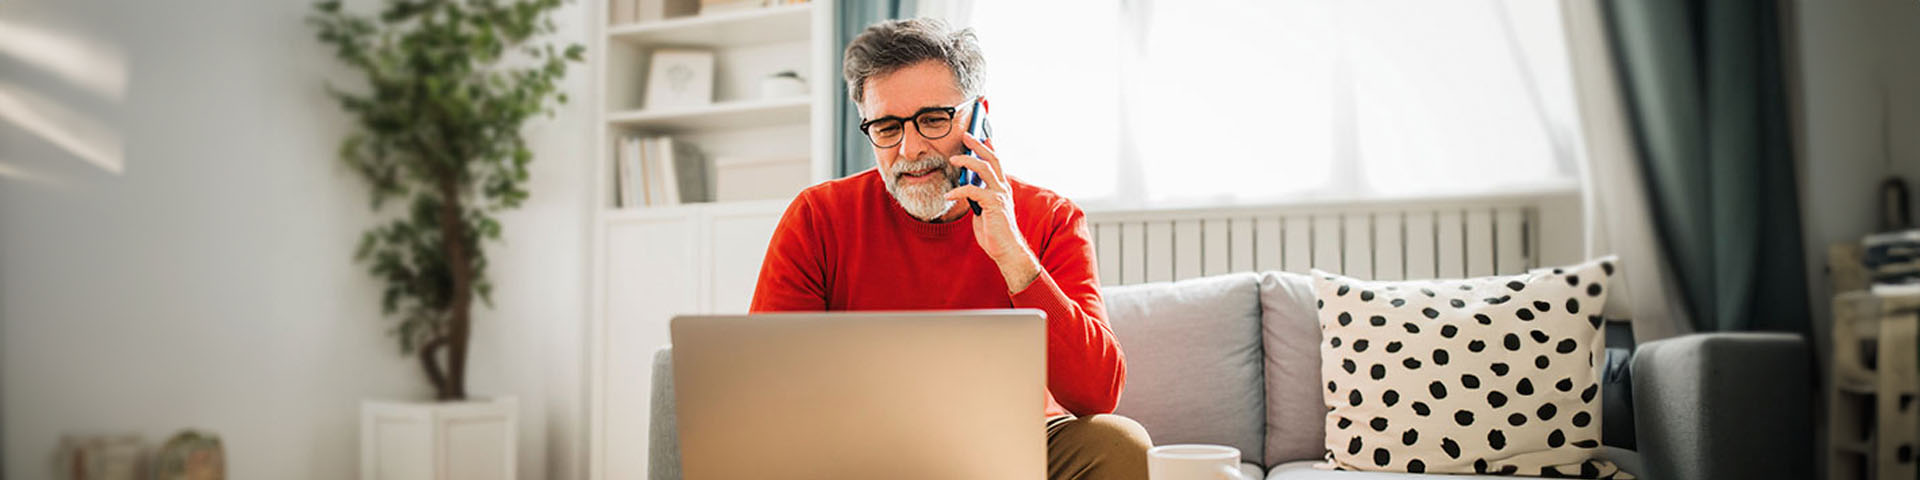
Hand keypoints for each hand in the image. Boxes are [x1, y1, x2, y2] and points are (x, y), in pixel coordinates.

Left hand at [944, 134, 1040, 291]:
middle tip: (965, 135)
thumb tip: (965, 186)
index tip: (980, 135)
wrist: (1005, 249)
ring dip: (967, 161)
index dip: (988, 148)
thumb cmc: (994, 231)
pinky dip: (959, 191)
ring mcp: (1000, 195)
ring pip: (984, 169)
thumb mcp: (982, 209)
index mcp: (1001, 188)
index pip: (996, 162)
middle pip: (992, 159)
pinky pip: (973, 191)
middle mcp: (1003, 188)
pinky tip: (949, 195)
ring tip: (953, 159)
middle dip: (978, 145)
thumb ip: (977, 196)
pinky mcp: (993, 204)